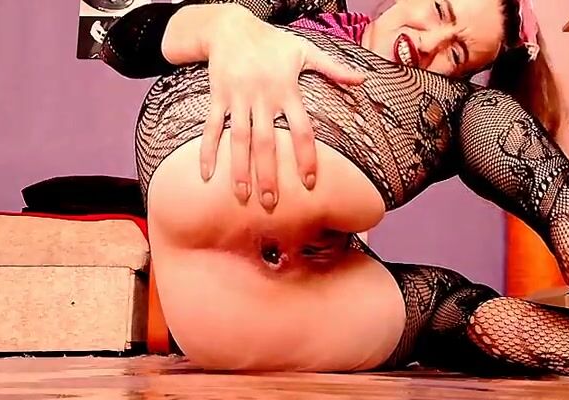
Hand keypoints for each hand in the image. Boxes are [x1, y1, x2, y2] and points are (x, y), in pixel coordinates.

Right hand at [199, 6, 365, 209]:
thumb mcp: (306, 50)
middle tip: (272, 203)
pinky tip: (206, 175)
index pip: (301, 129)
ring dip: (240, 169)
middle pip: (266, 142)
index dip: (306, 157)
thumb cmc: (272, 41)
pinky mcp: (217, 97)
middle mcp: (262, 97)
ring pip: (239, 139)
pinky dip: (207, 151)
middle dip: (268, 174)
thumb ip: (333, 67)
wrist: (231, 26)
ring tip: (242, 196)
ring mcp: (237, 99)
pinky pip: (211, 128)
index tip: (309, 182)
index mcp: (287, 90)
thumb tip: (362, 79)